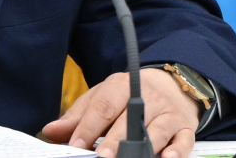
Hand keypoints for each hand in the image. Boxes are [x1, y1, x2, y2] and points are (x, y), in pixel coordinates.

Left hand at [41, 68, 200, 157]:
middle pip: (129, 120)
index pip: (103, 107)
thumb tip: (50, 131)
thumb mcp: (100, 97)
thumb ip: (77, 117)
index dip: (89, 127)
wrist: (169, 86)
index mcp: (120, 86)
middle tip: (102, 156)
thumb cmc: (125, 97)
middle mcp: (146, 97)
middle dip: (114, 140)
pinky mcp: (185, 127)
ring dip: (143, 147)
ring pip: (156, 131)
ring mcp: (167, 113)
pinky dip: (177, 151)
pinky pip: (184, 141)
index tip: (76, 144)